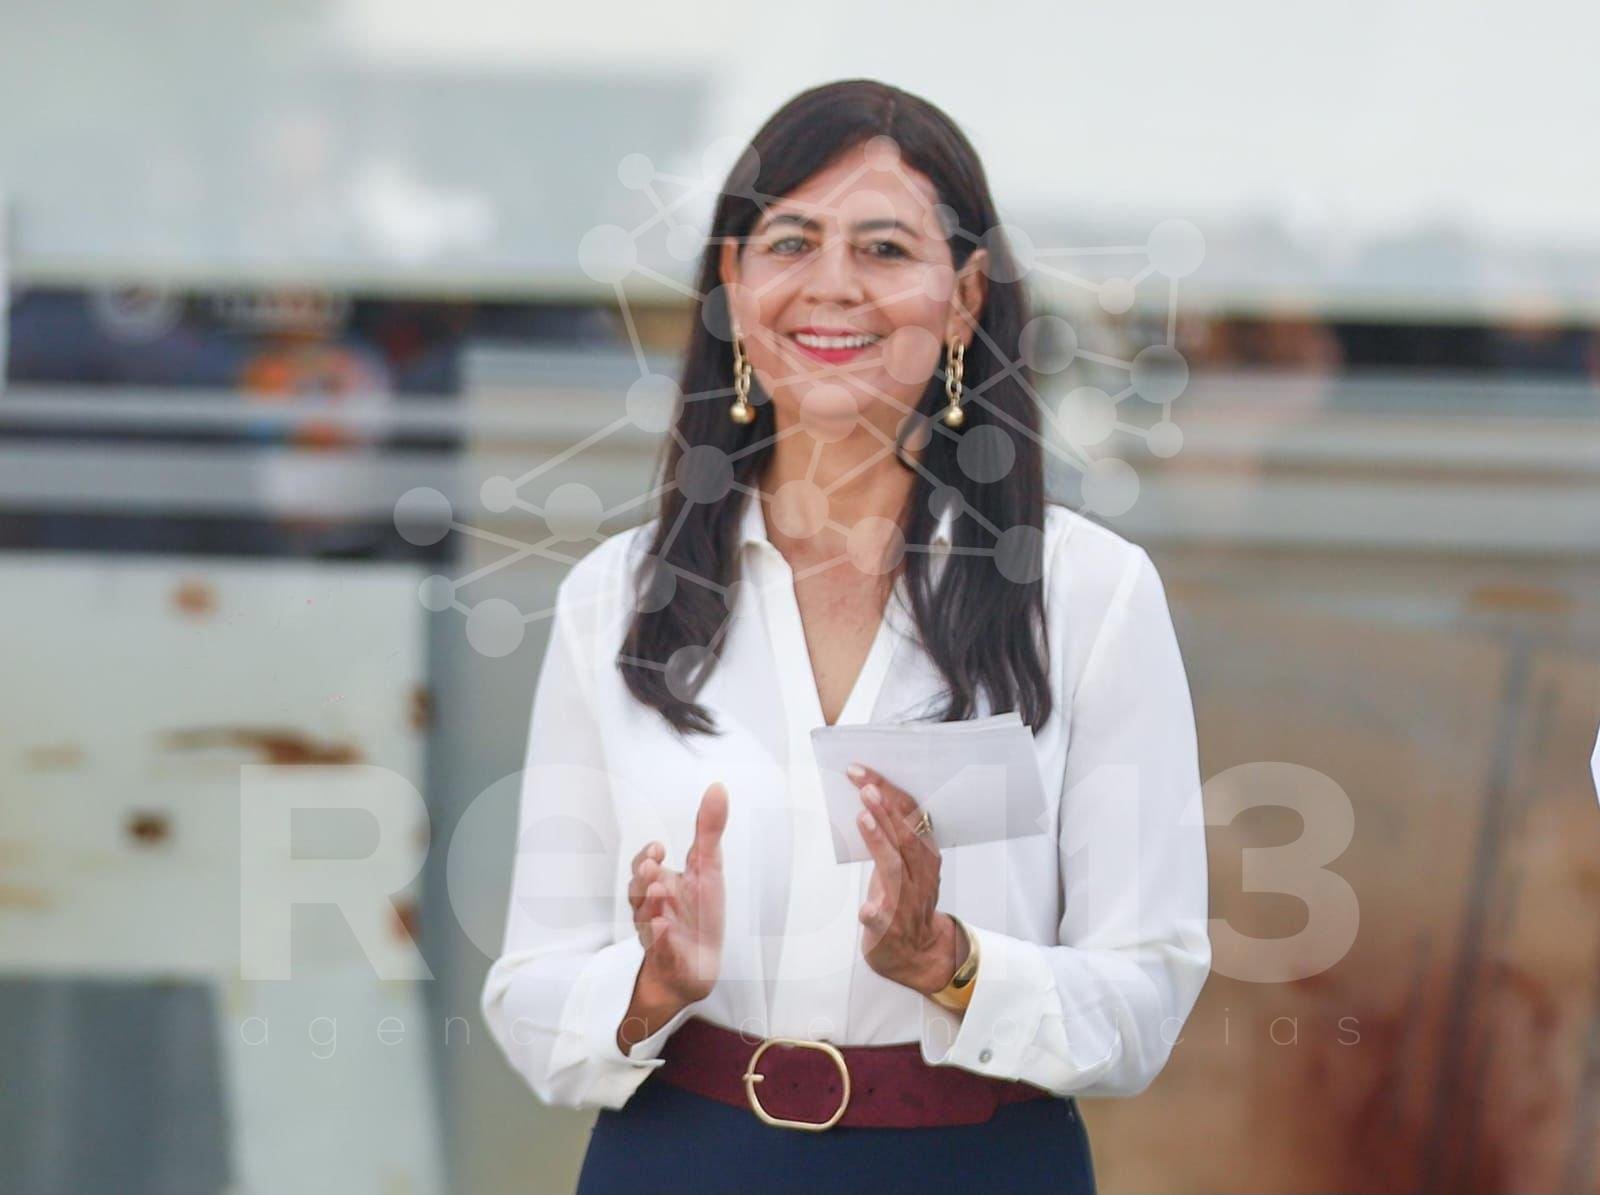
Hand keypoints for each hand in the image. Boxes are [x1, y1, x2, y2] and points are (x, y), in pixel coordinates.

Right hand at [627, 781, 728, 1004]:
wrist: (698, 964)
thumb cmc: (700, 913)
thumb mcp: (708, 867)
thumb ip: (708, 829)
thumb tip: (718, 786)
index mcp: (660, 883)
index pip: (643, 865)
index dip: (646, 856)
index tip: (658, 847)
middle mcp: (652, 907)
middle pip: (637, 890)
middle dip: (643, 878)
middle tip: (653, 868)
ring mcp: (657, 934)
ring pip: (645, 919)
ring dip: (650, 905)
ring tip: (660, 891)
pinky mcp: (667, 958)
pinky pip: (659, 949)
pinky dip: (660, 938)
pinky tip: (664, 928)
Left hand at [848, 764, 961, 995]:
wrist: (918, 954)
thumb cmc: (905, 901)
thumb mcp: (906, 863)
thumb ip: (893, 834)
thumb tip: (870, 795)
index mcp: (925, 856)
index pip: (910, 815)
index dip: (888, 792)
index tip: (863, 773)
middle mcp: (919, 875)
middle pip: (904, 837)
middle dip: (885, 809)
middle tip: (865, 786)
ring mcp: (905, 902)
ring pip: (895, 868)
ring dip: (880, 842)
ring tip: (863, 817)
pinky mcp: (889, 928)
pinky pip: (882, 919)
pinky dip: (874, 911)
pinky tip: (865, 908)